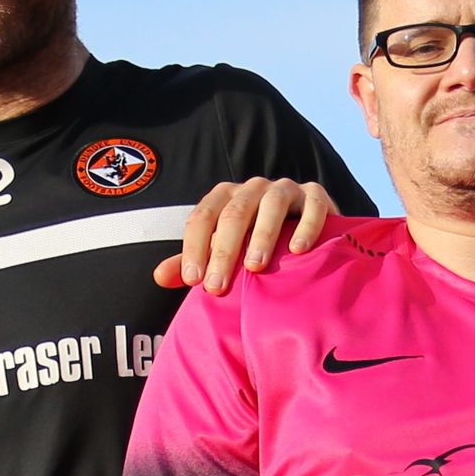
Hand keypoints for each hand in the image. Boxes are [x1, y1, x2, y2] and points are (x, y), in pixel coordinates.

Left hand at [155, 177, 338, 293]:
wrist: (305, 232)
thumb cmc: (256, 246)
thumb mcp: (223, 253)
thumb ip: (193, 263)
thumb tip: (158, 277)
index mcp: (225, 198)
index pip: (202, 217)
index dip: (194, 247)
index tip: (194, 281)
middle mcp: (253, 188)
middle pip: (234, 214)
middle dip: (223, 251)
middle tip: (217, 287)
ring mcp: (285, 189)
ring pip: (271, 205)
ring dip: (261, 236)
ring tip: (255, 267)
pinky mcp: (316, 195)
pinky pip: (312, 205)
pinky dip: (306, 225)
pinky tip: (299, 251)